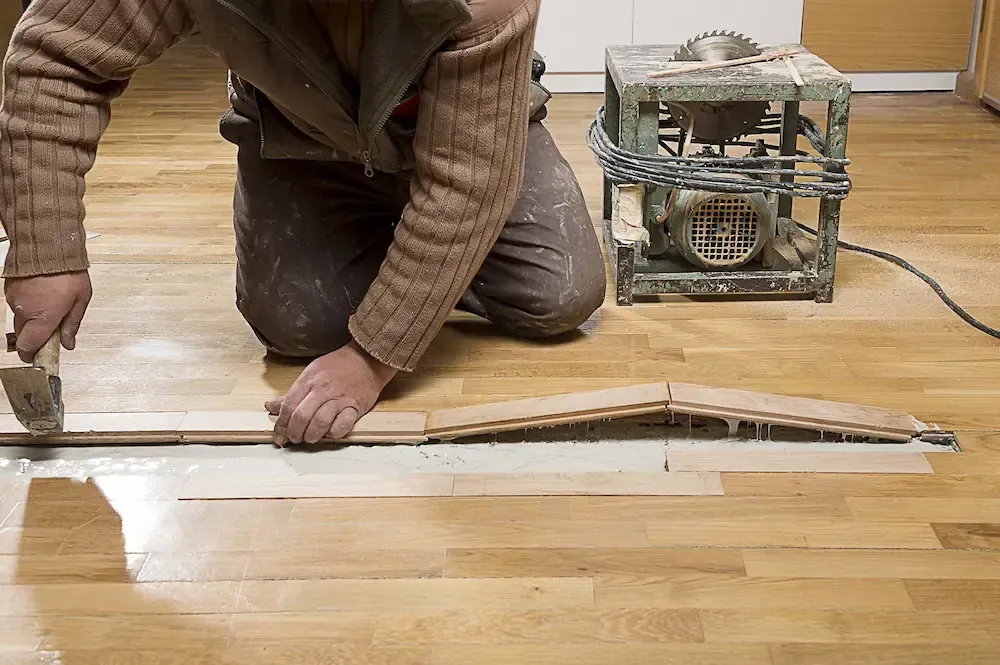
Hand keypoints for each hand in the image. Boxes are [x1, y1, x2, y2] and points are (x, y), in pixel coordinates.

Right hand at [4, 271, 92, 362]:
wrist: (49, 246)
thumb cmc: (68, 273)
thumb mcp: (80, 301)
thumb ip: (71, 325)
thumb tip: (68, 344)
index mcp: (42, 318)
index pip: (29, 346)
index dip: (31, 355)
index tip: (37, 358)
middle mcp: (24, 312)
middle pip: (22, 335)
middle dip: (34, 337)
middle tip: (49, 331)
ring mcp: (14, 300)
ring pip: (19, 318)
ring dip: (31, 319)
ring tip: (50, 305)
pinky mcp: (9, 289)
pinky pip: (17, 304)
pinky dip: (27, 305)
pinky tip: (41, 295)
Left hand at [265, 340, 396, 445]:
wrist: (366, 358)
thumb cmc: (338, 366)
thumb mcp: (310, 373)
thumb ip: (291, 393)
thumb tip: (271, 406)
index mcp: (308, 381)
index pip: (288, 406)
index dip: (280, 425)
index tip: (279, 435)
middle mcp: (322, 390)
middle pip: (301, 417)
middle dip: (294, 433)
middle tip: (294, 439)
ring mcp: (339, 399)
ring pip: (319, 422)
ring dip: (311, 435)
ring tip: (310, 438)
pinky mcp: (355, 407)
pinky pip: (342, 425)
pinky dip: (334, 433)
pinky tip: (329, 433)